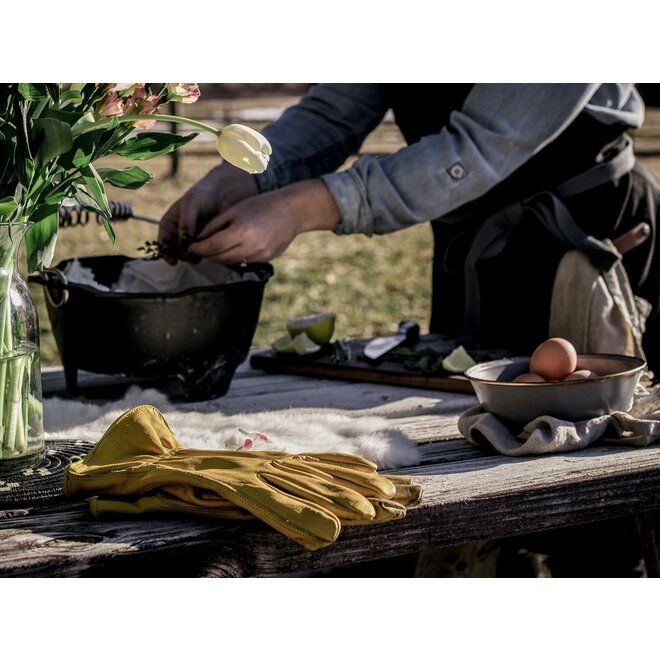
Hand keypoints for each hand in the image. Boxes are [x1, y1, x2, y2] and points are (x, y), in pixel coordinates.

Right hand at [158, 163, 258, 262]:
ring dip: (193, 257)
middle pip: (175, 252)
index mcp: (169, 224)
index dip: (166, 253)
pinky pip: (202, 253)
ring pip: (189, 254)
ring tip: (200, 253)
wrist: (222, 194)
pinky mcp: (205, 242)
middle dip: (181, 256)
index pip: (163, 242)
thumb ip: (186, 223)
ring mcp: (192, 240)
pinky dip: (204, 254)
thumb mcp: (191, 205)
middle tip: (190, 256)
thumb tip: (184, 241)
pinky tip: (209, 251)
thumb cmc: (202, 194)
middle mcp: (178, 234)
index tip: (173, 260)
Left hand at [187, 179, 340, 263]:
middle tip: (199, 249)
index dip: (198, 248)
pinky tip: (234, 248)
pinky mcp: (267, 259)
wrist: (292, 211)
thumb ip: (215, 225)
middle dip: (207, 254)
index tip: (189, 247)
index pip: (213, 246)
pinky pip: (245, 262)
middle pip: (220, 258)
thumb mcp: (235, 210)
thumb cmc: (261, 205)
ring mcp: (261, 255)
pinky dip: (235, 257)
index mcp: (241, 231)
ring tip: (214, 248)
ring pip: (232, 262)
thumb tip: (198, 239)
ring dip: (220, 257)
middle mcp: (252, 247)